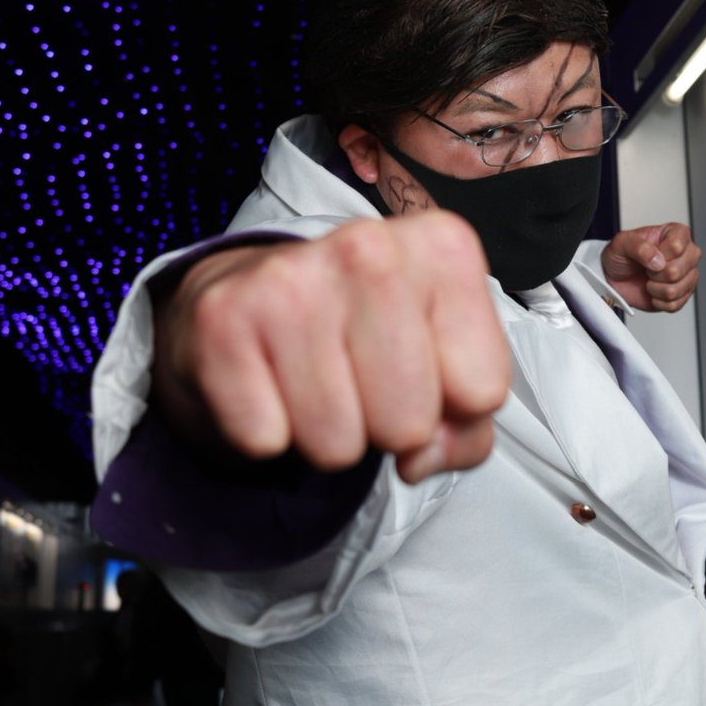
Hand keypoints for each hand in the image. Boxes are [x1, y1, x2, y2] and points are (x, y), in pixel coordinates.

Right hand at [152, 212, 511, 483]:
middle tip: (360, 381)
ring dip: (327, 434)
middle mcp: (370, 247)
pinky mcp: (223, 317)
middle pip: (410, 424)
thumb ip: (469, 422)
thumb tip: (422, 458)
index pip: (483, 391)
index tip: (420, 370)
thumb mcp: (445, 360)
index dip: (453, 407)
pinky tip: (269, 382)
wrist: (254, 294)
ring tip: (317, 382)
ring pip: (336, 443)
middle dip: (387, 427)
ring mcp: (291, 278)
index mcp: (442, 247)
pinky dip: (267, 432)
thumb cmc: (366, 331)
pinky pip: (265, 439)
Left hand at [601, 222, 700, 311]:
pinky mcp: (683, 295)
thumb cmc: (621, 256)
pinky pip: (674, 304)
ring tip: (649, 280)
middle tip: (647, 269)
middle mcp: (687, 254)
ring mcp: (687, 275)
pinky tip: (653, 291)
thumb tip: (657, 260)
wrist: (613, 277)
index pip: (676, 246)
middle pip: (677, 270)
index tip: (648, 255)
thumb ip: (639, 246)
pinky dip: (657, 301)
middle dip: (655, 274)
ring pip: (676, 290)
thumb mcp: (622, 243)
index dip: (659, 255)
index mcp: (677, 234)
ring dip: (655, 289)